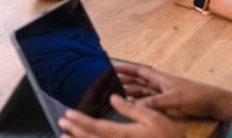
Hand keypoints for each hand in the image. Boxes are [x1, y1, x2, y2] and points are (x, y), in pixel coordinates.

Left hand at [58, 95, 181, 137]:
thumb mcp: (154, 117)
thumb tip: (113, 97)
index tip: (68, 114)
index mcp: (125, 135)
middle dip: (74, 131)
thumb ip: (131, 109)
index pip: (96, 127)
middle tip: (61, 123)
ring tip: (64, 137)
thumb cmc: (170, 137)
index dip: (80, 120)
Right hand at [114, 63, 231, 121]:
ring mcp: (164, 95)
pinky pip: (150, 103)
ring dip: (132, 94)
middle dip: (125, 82)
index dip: (125, 69)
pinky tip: (134, 108)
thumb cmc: (196, 95)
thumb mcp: (173, 99)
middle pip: (138, 83)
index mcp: (160, 78)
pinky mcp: (169, 105)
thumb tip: (135, 105)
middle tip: (109, 85)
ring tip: (118, 96)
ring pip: (143, 93)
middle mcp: (160, 85)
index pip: (138, 71)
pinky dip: (141, 104)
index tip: (111, 68)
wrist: (213, 103)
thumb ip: (154, 102)